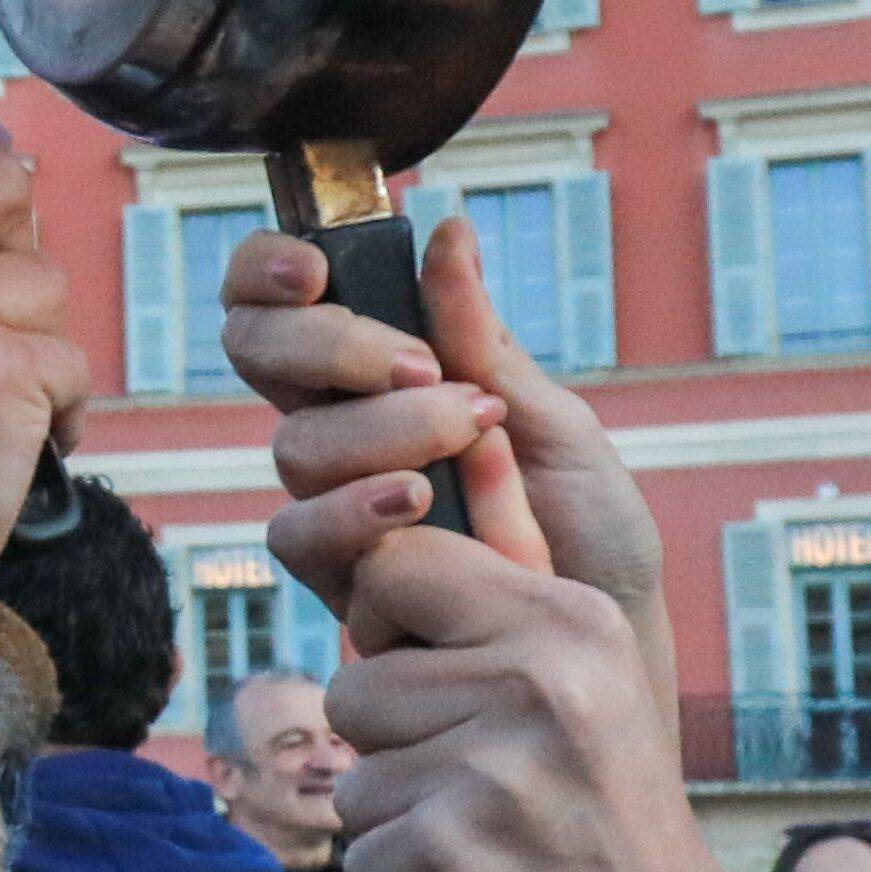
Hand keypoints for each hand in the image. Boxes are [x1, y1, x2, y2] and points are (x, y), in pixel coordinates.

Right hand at [230, 210, 668, 693]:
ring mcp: (332, 504)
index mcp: (381, 374)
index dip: (267, 270)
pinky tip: (418, 502)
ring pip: (293, 442)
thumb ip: (483, 340)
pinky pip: (299, 531)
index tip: (315, 269)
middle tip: (417, 366)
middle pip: (258, 352)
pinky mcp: (335, 581)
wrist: (612, 638)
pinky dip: (355, 508)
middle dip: (328, 344)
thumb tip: (448, 233)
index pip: (279, 301)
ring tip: (466, 437)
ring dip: (378, 430)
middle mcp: (341, 432)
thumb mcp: (553, 421)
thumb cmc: (590, 533)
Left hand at [329, 528, 763, 871]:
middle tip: (487, 792)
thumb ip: (491, 624)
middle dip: (394, 746)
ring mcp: (492, 772)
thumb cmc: (611, 832)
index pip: (398, 561)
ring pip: (352, 773)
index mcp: (575, 622)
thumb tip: (363, 564)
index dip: (389, 624)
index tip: (437, 676)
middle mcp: (540, 683)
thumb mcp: (589, 691)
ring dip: (399, 821)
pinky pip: (359, 852)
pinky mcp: (445, 856)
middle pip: (355, 681)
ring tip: (492, 844)